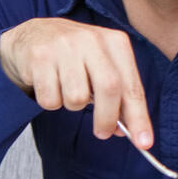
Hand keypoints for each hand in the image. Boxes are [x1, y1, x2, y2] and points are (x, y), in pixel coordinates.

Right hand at [0, 18, 152, 146]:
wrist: (33, 35)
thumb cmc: (74, 57)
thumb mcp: (101, 67)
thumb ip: (117, 95)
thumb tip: (126, 129)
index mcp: (114, 41)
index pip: (131, 85)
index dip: (139, 117)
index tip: (144, 143)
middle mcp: (92, 39)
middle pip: (109, 88)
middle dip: (107, 118)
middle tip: (103, 133)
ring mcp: (64, 46)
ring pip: (76, 98)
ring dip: (72, 105)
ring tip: (66, 89)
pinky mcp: (40, 56)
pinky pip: (51, 99)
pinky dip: (51, 101)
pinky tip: (49, 84)